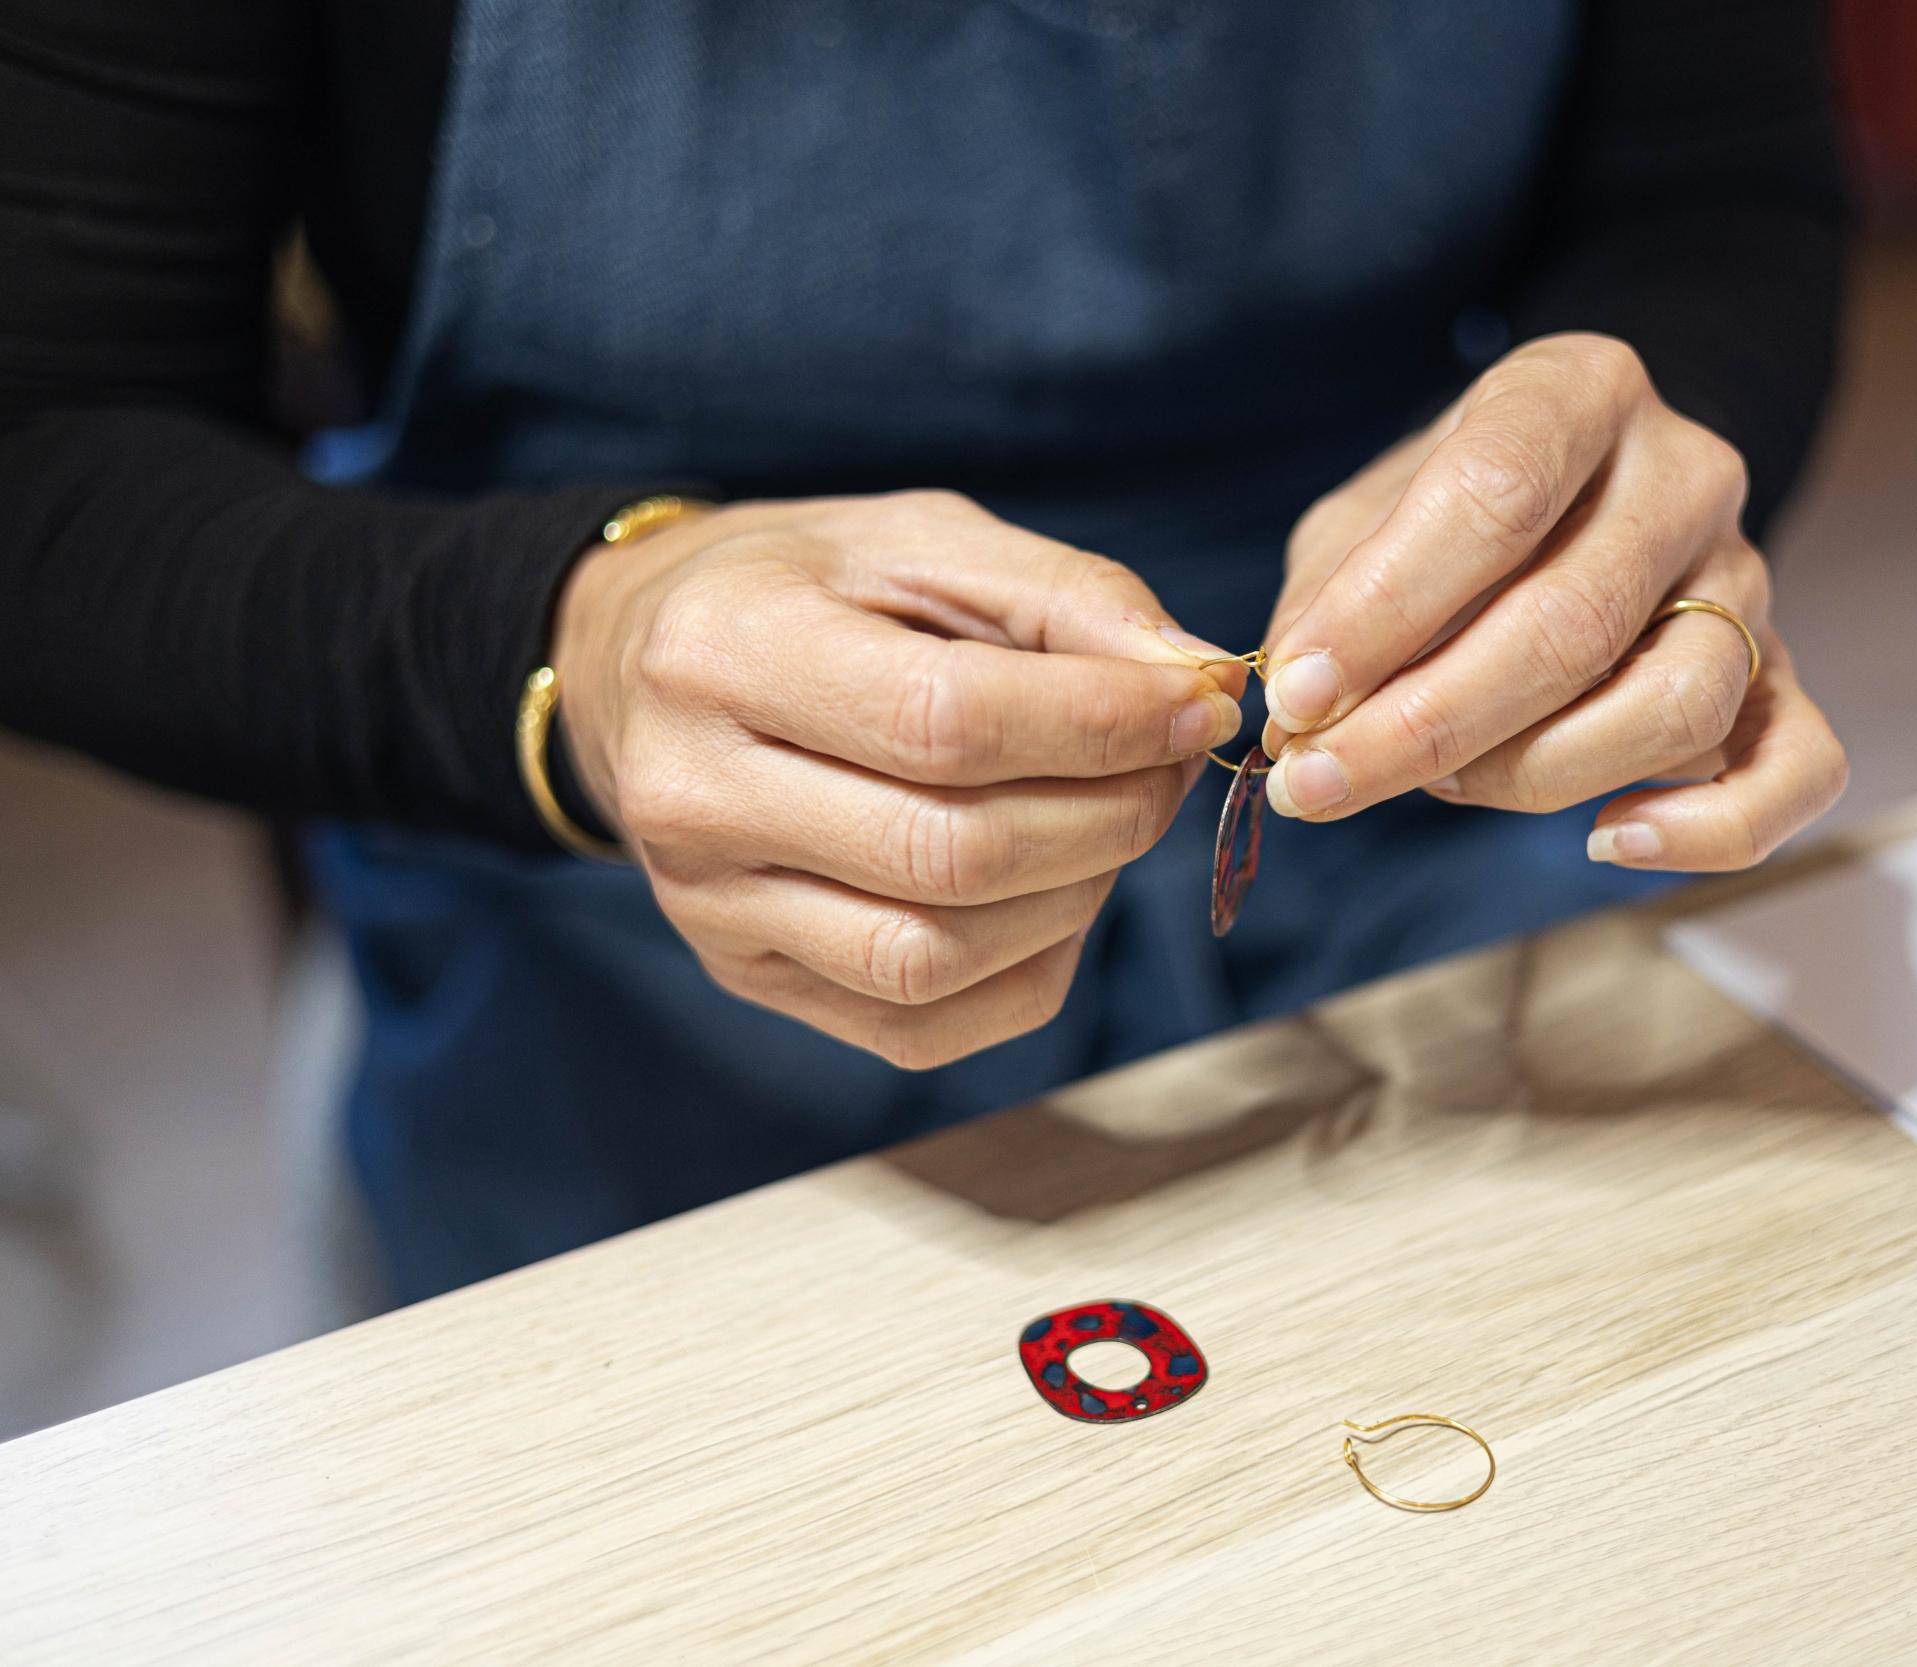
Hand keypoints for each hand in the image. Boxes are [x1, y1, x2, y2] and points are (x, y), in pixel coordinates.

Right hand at [551, 490, 1246, 1068]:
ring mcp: (710, 908)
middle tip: (1172, 764)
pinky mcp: (748, 978)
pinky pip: (921, 1024)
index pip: (945, 721)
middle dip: (1110, 814)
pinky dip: (1027, 972)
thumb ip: (1066, 596)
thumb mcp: (923, 540)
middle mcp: (694, 793)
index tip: (1196, 705)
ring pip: (936, 957)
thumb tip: (1196, 681)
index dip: (1100, 725)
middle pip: (951, 853)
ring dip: (1077, 897)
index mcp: (727, 650)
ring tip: (1112, 820)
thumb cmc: (803, 590)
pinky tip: (1053, 895)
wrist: (636, 664)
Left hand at [1255, 333, 1845, 869]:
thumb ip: (1331, 599)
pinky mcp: (1782, 676)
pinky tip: (1609, 843)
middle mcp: (1684, 474)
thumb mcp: (1367, 515)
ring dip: (1532, 774)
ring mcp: (1748, 578)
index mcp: (1579, 390)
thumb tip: (1304, 716)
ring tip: (1439, 783)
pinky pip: (1796, 770)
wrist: (1581, 494)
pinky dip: (1710, 831)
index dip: (1386, 607)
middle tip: (1320, 783)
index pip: (1493, 492)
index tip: (1298, 695)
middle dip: (1426, 723)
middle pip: (1573, 619)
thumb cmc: (1453, 514)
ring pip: (1676, 701)